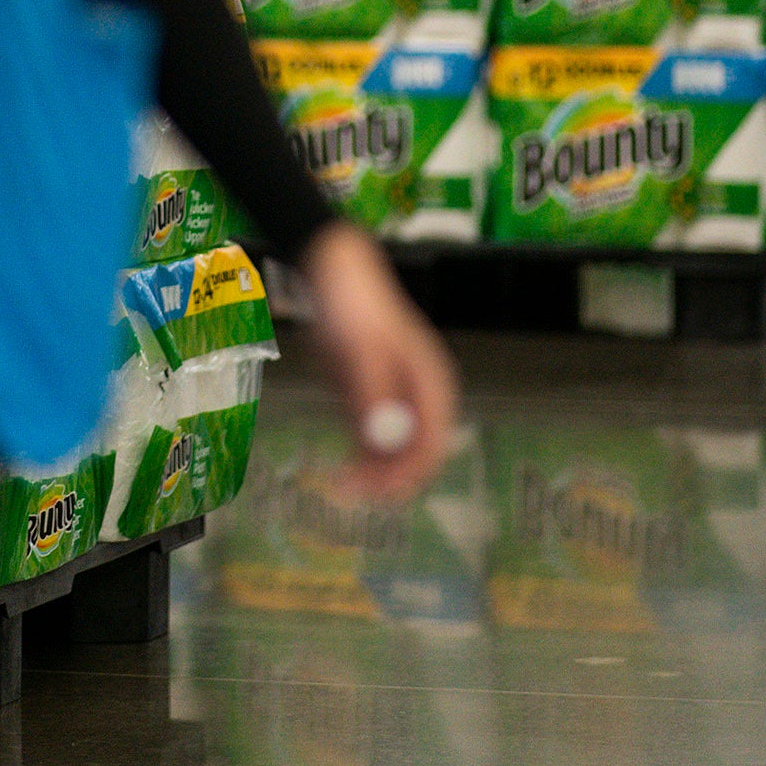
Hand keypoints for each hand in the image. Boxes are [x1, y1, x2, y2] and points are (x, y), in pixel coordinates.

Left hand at [297, 224, 456, 501]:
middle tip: (351, 490)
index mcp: (431, 381)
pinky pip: (368, 441)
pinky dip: (358, 459)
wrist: (330, 274)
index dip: (414, 469)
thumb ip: (374, 391)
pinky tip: (340, 472)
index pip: (435, 439)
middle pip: (414, 451)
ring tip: (340, 485)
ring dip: (371, 473)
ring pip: (390, 452)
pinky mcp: (368, 403)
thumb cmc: (353, 305)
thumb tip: (386, 439)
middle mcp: (418, 397)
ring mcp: (393, 401)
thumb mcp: (362, 348)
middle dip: (388, 477)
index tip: (386, 491)